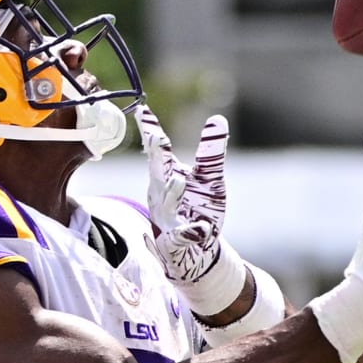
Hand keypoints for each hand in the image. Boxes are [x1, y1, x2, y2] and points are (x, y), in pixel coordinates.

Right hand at [137, 105, 245, 315]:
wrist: (200, 252)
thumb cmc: (200, 210)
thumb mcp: (210, 180)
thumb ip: (211, 153)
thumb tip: (218, 118)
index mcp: (167, 177)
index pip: (158, 152)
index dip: (150, 132)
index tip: (144, 110)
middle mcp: (160, 196)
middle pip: (156, 173)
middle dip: (156, 157)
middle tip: (158, 137)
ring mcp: (165, 219)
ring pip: (165, 203)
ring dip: (172, 192)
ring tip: (181, 179)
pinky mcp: (175, 243)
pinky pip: (179, 237)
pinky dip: (189, 232)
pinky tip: (201, 228)